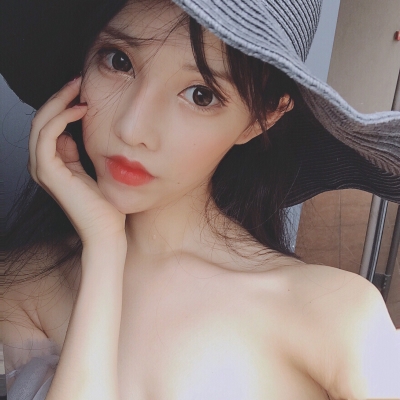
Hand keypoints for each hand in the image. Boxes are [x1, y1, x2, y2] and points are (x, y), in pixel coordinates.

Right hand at [28, 76, 126, 244]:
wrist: (107, 231)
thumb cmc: (106, 204)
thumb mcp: (92, 169)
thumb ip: (78, 152)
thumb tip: (72, 133)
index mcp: (53, 163)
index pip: (50, 124)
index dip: (63, 103)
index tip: (83, 89)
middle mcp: (43, 165)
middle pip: (42, 119)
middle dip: (59, 96)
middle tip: (79, 79)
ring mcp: (43, 169)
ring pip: (41, 123)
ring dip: (59, 101)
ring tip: (79, 87)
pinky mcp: (49, 172)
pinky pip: (47, 135)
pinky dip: (60, 117)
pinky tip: (81, 108)